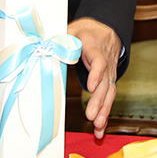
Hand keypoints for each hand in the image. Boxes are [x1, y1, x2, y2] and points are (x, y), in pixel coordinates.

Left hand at [67, 17, 120, 138]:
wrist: (107, 31)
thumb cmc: (86, 31)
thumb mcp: (74, 28)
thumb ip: (62, 37)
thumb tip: (47, 44)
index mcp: (95, 48)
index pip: (99, 61)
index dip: (96, 74)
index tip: (90, 87)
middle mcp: (106, 63)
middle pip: (105, 83)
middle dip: (98, 101)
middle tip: (91, 116)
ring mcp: (109, 74)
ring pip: (109, 93)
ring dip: (104, 111)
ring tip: (98, 126)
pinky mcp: (109, 83)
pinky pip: (109, 99)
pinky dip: (105, 114)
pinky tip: (100, 129)